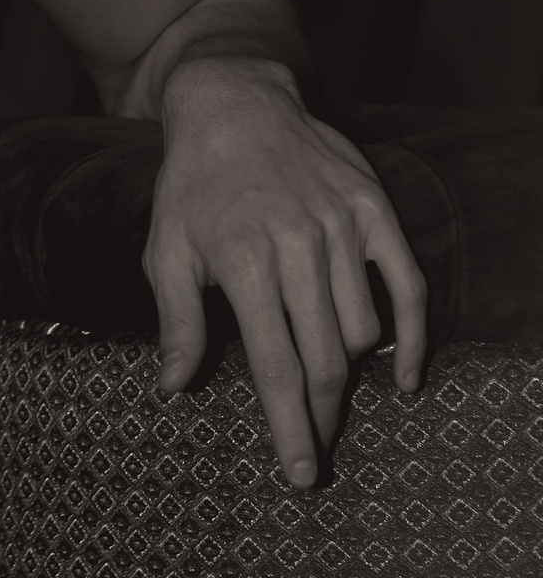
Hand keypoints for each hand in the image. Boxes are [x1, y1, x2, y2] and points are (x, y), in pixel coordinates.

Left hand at [145, 58, 426, 486]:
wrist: (236, 104)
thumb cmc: (192, 186)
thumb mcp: (165, 248)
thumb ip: (175, 320)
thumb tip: (174, 387)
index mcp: (244, 260)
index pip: (276, 364)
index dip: (290, 425)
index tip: (301, 473)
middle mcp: (299, 245)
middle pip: (325, 357)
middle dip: (322, 417)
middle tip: (318, 455)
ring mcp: (343, 226)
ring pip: (363, 328)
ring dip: (352, 377)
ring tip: (331, 403)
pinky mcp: (374, 210)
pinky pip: (408, 285)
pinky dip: (412, 337)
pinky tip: (404, 378)